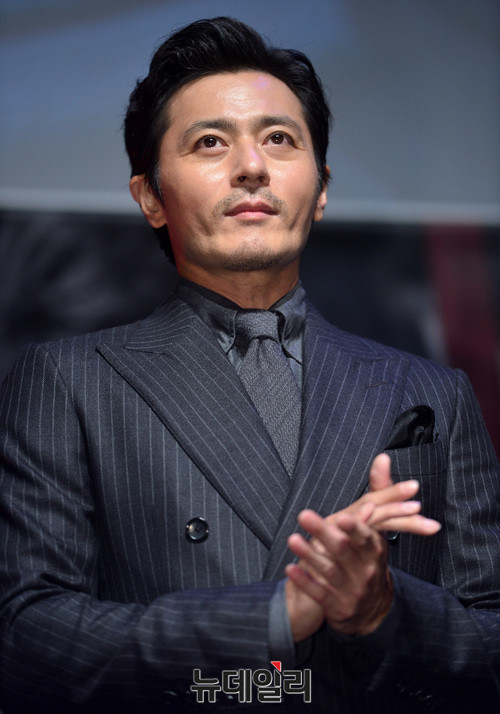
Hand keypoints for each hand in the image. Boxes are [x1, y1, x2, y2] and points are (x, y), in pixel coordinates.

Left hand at [285, 454, 440, 638]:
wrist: (371, 611)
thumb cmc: (370, 558)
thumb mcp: (379, 528)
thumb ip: (380, 492)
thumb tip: (382, 458)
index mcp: (376, 551)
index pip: (366, 538)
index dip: (354, 528)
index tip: (342, 517)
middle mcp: (366, 571)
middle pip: (343, 551)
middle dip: (324, 533)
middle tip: (304, 515)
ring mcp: (351, 590)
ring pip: (328, 571)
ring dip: (309, 555)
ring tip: (292, 539)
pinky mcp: (336, 606)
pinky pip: (318, 592)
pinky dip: (304, 580)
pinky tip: (290, 568)